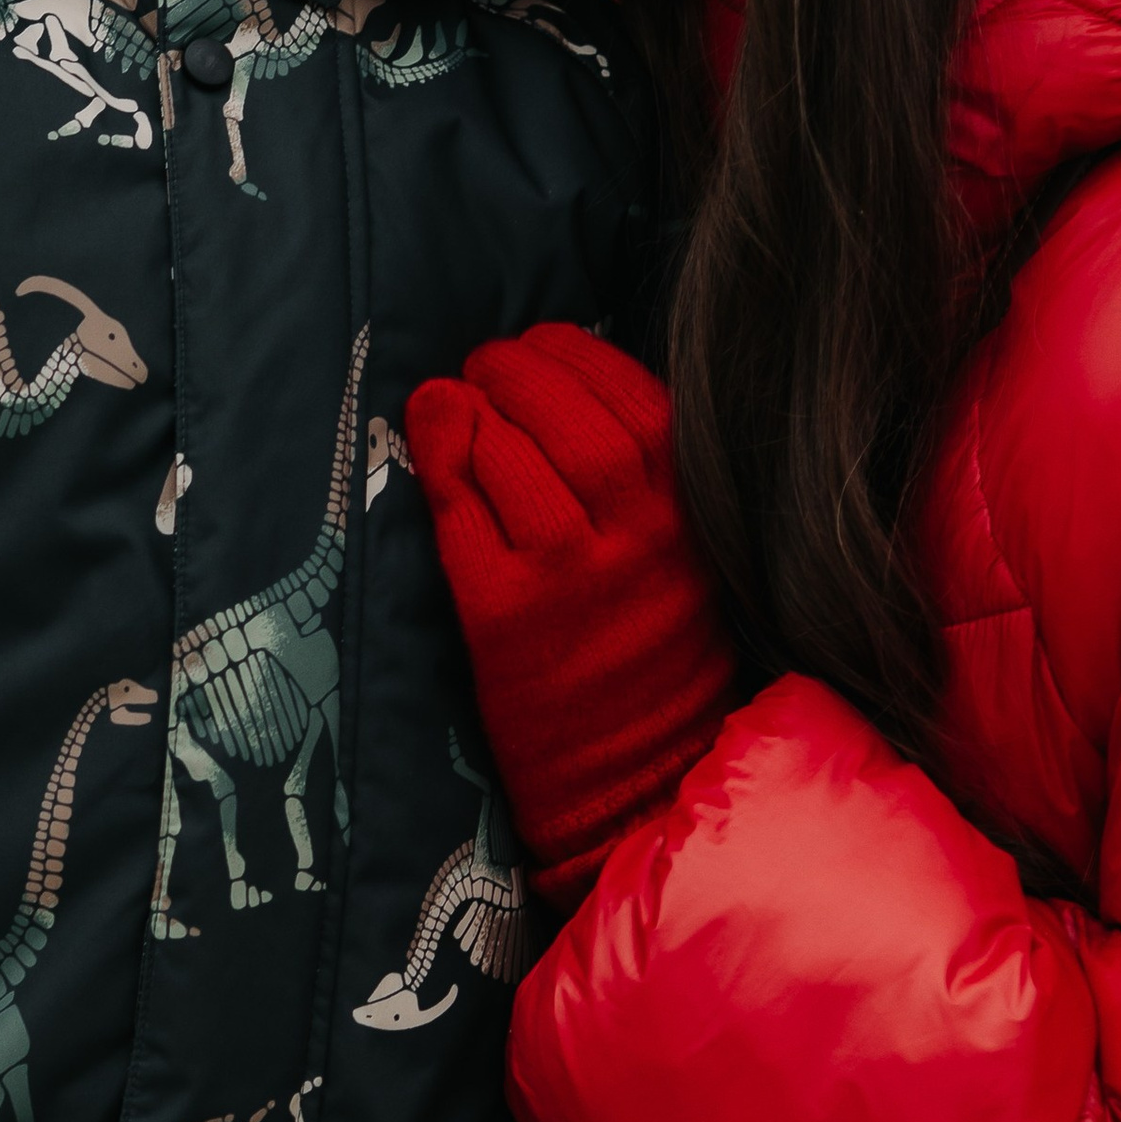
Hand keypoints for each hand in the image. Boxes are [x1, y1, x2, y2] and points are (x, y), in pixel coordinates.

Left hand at [407, 323, 737, 913]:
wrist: (636, 774)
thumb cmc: (647, 644)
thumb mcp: (675, 547)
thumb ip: (638, 466)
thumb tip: (556, 367)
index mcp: (689, 512)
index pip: (632, 396)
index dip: (571, 354)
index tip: (538, 346)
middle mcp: (637, 538)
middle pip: (566, 413)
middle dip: (514, 369)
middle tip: (484, 364)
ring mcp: (569, 577)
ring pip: (510, 453)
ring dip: (473, 409)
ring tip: (456, 403)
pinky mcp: (503, 617)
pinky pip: (460, 514)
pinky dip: (440, 462)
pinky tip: (431, 436)